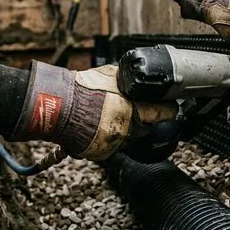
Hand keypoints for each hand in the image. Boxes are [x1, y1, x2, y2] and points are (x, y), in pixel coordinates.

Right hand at [10, 63, 176, 160]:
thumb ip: (127, 81)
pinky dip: (110, 138)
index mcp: (134, 109)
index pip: (164, 112)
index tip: (171, 107)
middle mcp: (128, 129)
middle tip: (129, 109)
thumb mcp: (110, 76)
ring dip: (126, 129)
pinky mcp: (103, 153)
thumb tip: (138, 80)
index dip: (168, 108)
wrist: (57, 108)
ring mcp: (116, 143)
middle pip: (146, 127)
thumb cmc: (82, 90)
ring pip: (130, 137)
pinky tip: (98, 126)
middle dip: (142, 119)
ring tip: (108, 116)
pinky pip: (114, 146)